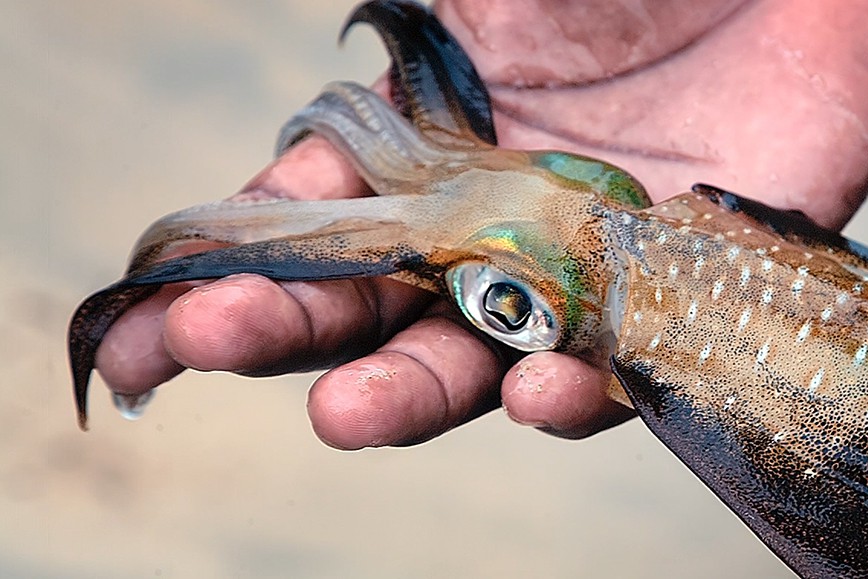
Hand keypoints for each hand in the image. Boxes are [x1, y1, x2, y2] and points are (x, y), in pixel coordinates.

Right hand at [93, 0, 867, 446]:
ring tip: (350, 413)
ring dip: (413, 391)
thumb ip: (411, 44)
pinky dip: (580, 389)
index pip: (310, 225)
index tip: (148, 325)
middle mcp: (495, 222)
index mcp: (433, 147)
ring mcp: (584, 266)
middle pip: (377, 306)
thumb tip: (306, 119)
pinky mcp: (682, 297)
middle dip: (292, 332)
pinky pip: (622, 366)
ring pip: (483, 358)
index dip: (230, 274)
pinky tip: (540, 395)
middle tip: (216, 347)